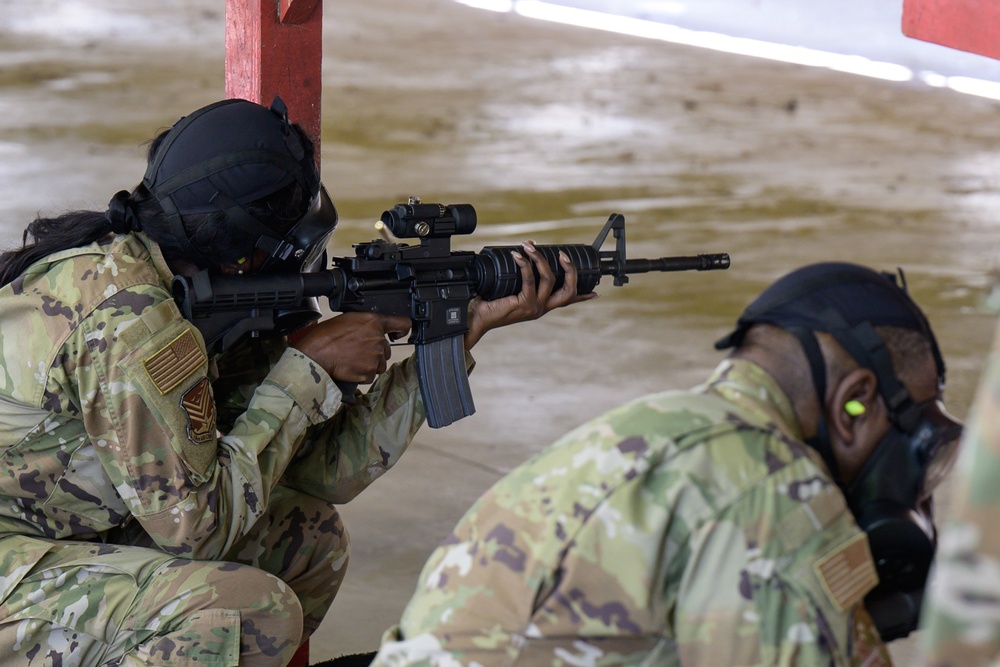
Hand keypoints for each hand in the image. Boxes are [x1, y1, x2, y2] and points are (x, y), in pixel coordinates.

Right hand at [290, 312, 411, 382]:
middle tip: (357, 350)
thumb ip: (365, 323)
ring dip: (369, 364)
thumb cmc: (325, 336)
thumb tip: (370, 327)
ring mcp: (375, 357)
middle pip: (386, 349)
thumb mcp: (347, 319)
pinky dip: (362, 374)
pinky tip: (350, 367)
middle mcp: (378, 340)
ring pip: (379, 364)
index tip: (399, 333)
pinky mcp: (369, 373)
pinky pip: (370, 375)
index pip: (402, 323)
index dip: (402, 329)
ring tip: (351, 359)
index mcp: (373, 322)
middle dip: (375, 351)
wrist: (315, 355)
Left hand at [464, 240, 597, 349]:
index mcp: (541, 306)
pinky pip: (529, 279)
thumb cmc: (488, 303)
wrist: (476, 319)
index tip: (595, 293)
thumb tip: (528, 245)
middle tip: (563, 254)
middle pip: (569, 291)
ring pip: (550, 279)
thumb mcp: (510, 286)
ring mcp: (535, 307)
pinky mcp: (524, 304)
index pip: (567, 301)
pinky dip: (525, 264)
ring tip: (530, 246)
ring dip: (541, 259)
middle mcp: (541, 308)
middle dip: (571, 270)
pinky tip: (518, 255)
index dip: (583, 297)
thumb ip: (521, 271)